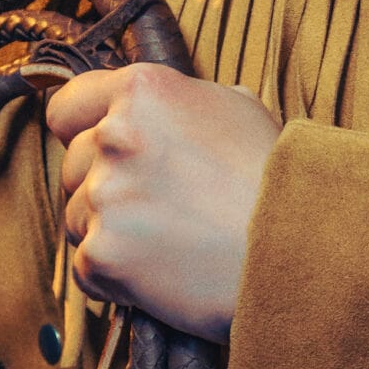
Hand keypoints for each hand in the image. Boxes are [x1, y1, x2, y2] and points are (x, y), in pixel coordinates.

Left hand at [46, 65, 284, 341]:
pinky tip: (163, 272)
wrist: (301, 249)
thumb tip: (148, 110)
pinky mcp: (103, 255)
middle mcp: (115, 135)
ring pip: (77, 219)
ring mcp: (105, 196)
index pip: (67, 108)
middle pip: (72, 167)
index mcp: (142, 90)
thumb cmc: (276, 179)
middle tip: (161, 208)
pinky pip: (87, 270)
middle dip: (105, 188)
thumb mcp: (235, 108)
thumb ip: (177, 104)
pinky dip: (117, 278)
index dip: (83, 132)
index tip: (103, 154)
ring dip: (111, 233)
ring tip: (170, 242)